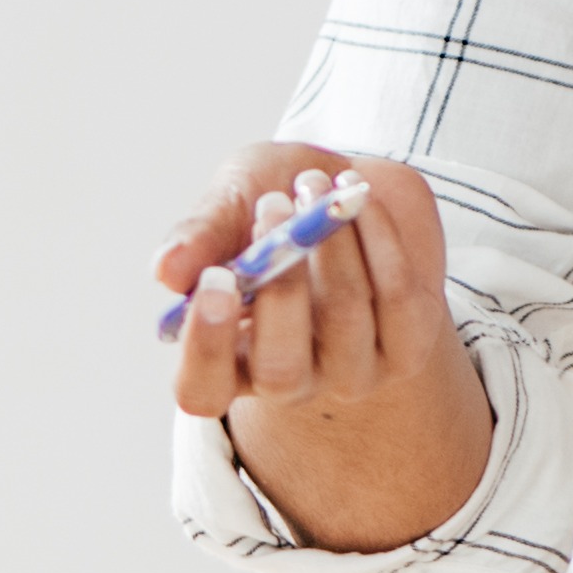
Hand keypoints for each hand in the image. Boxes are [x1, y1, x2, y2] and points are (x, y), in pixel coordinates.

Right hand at [152, 142, 490, 552]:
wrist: (350, 187)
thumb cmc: (275, 197)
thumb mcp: (232, 199)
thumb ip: (201, 233)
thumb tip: (166, 272)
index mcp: (225, 353)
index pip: (202, 389)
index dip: (205, 347)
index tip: (215, 279)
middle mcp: (285, 378)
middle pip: (280, 371)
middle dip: (282, 285)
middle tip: (273, 203)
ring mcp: (349, 371)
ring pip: (343, 322)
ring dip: (331, 240)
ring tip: (316, 183)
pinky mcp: (406, 348)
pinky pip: (398, 300)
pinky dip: (378, 237)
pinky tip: (361, 201)